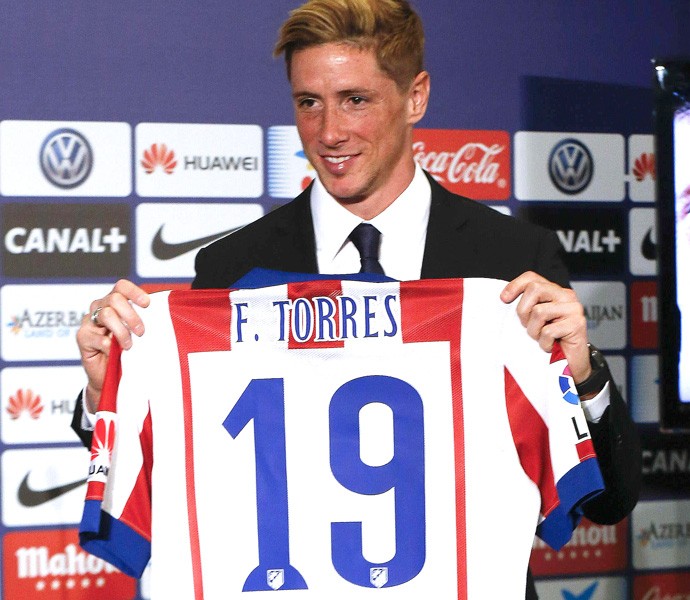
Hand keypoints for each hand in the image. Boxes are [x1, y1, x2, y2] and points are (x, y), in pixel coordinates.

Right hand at [76, 279, 149, 412]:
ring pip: (106, 314)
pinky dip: (110, 346)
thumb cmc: (126, 351)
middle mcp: (99, 307)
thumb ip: (142, 321)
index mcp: (113, 302)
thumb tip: (161, 314)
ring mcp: (89, 322)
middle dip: (131, 315)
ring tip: (129, 345)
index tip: (147, 304)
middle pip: (114, 299)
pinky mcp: (82, 337)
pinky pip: (98, 338)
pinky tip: (114, 353)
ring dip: (122, 331)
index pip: (121, 287)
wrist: (110, 375)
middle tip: (141, 332)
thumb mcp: (137, 333)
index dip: (134, 292)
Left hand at [500, 271, 590, 383]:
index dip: (515, 286)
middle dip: (524, 310)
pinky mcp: (577, 324)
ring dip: (534, 330)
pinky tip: (551, 346)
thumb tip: (504, 299)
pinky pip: (548, 331)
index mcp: (554, 291)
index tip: (504, 299)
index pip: (532, 278)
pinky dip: (544, 343)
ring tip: (542, 337)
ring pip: (539, 311)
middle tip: (528, 325)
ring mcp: (573, 309)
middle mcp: (566, 296)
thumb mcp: (534, 319)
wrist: (571, 362)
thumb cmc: (551, 340)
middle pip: (534, 289)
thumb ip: (527, 306)